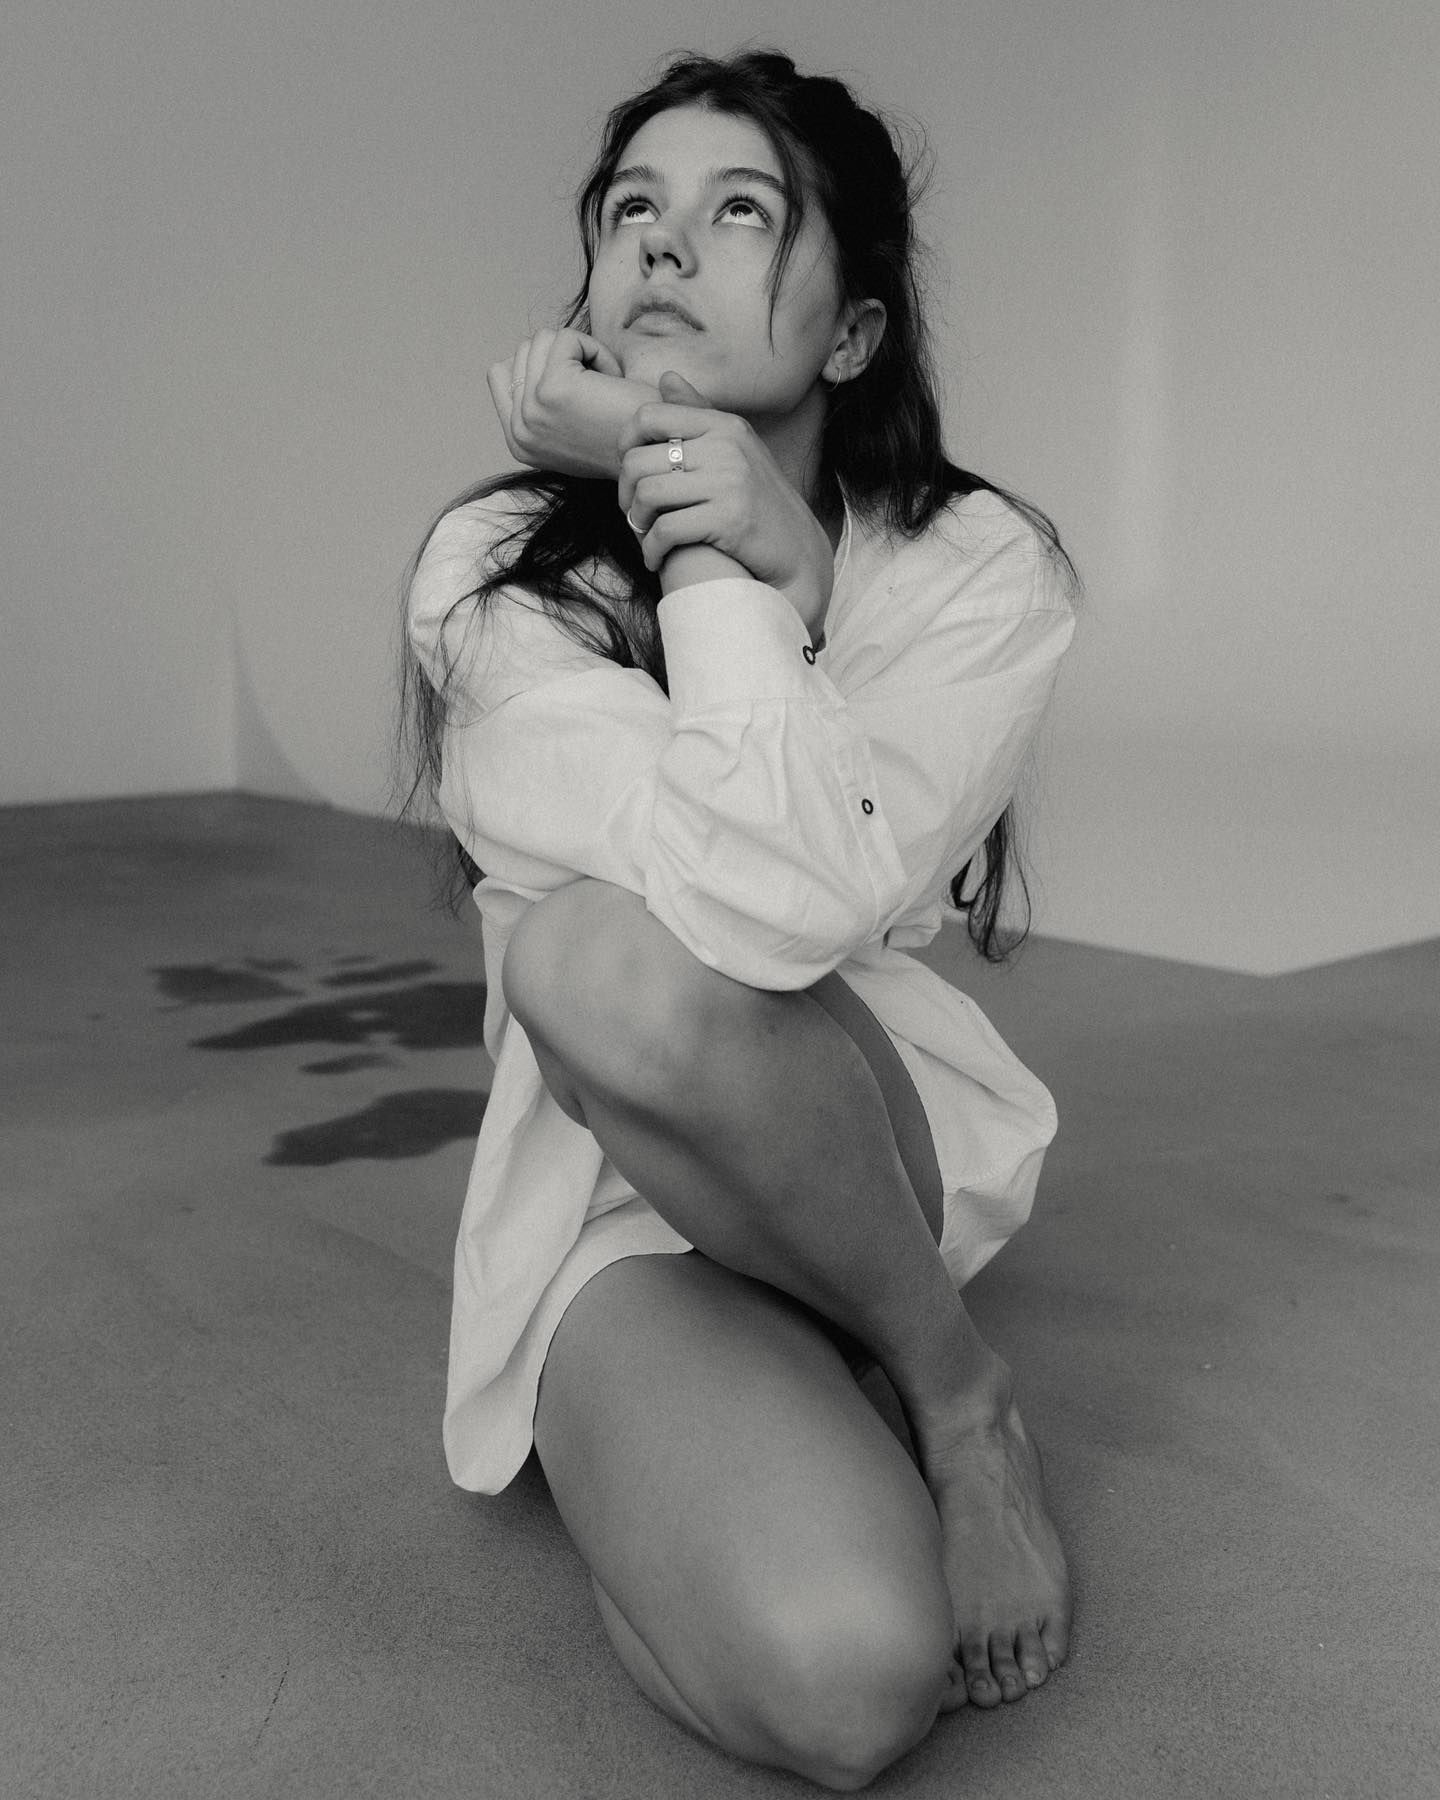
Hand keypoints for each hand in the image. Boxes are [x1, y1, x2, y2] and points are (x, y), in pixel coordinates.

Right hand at [487, 328, 659, 478]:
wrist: (660, 450)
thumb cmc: (626, 437)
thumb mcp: (567, 429)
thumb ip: (537, 402)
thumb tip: (514, 359)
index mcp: (518, 442)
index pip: (501, 374)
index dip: (541, 365)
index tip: (578, 393)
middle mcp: (519, 431)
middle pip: (523, 351)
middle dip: (563, 358)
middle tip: (598, 394)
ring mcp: (531, 411)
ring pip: (542, 340)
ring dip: (580, 354)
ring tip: (605, 389)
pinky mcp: (552, 389)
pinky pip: (566, 337)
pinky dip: (596, 350)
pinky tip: (614, 382)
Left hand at [618, 372, 834, 635]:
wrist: (799, 551)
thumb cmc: (759, 500)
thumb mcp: (734, 449)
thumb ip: (698, 414)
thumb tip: (666, 378)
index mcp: (724, 425)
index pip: (649, 417)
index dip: (624, 445)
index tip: (630, 474)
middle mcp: (727, 447)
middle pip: (639, 461)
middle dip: (626, 494)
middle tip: (634, 515)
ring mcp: (730, 482)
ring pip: (648, 494)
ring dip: (636, 523)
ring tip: (644, 535)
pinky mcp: (730, 520)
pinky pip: (666, 530)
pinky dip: (652, 550)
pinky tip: (655, 559)